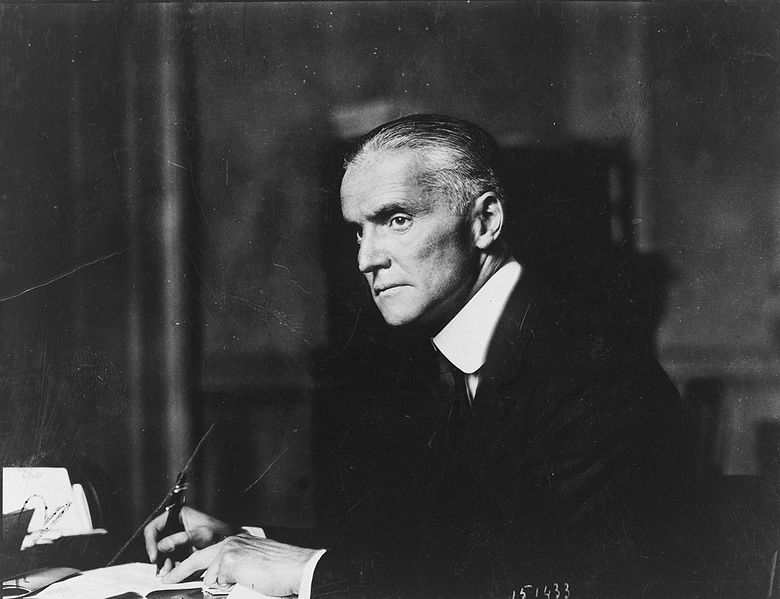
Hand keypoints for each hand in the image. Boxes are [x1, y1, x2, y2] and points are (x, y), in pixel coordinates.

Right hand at [143, 506, 238, 575]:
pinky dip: (171, 564)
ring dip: (165, 562)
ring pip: (162, 551)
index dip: (151, 543)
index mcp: (177, 513)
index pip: (154, 527)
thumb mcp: (201, 535)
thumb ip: (181, 539)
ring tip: (170, 571)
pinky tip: (176, 570)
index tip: (155, 557)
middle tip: (163, 569)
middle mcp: (174, 523)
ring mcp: (176, 535)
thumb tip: (161, 546)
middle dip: (159, 556)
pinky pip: (170, 556)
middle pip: (157, 541)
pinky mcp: (180, 546)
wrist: (231, 540)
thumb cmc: (220, 532)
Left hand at [162, 534, 318, 596]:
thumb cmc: (283, 570)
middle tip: (165, 579)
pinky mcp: (229, 560)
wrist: (297, 567)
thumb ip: (235, 571)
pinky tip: (248, 582)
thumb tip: (217, 583)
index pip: (209, 553)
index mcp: (238, 541)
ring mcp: (229, 549)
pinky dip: (228, 589)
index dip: (192, 564)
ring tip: (248, 583)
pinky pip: (218, 583)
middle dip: (179, 571)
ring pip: (210, 577)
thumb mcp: (254, 567)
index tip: (179, 573)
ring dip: (221, 587)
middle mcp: (232, 541)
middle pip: (197, 558)